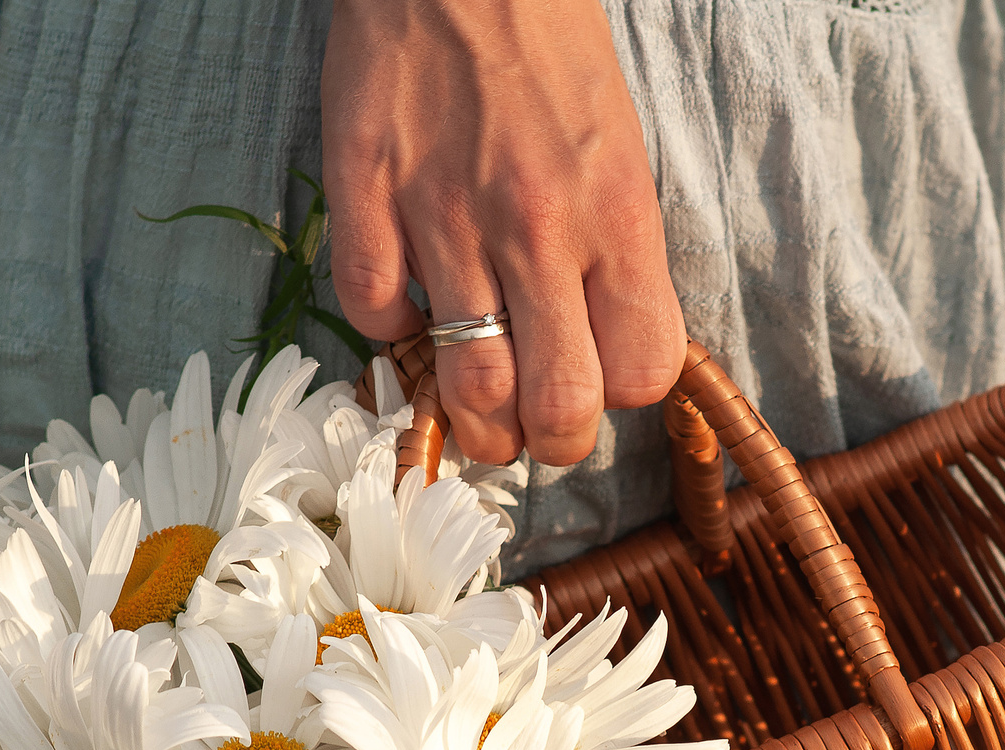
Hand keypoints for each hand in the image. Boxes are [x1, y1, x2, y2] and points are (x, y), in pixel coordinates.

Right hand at [322, 0, 686, 467]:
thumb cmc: (548, 50)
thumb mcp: (619, 151)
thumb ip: (615, 255)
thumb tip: (606, 353)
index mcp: (615, 215)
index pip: (639, 371)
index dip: (619, 396)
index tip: (600, 383)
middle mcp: (536, 227)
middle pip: (556, 405)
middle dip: (550, 443)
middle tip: (536, 431)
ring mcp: (443, 215)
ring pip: (465, 383)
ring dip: (474, 417)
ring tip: (477, 407)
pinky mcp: (365, 194)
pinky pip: (374, 316)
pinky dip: (390, 332)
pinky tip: (408, 306)